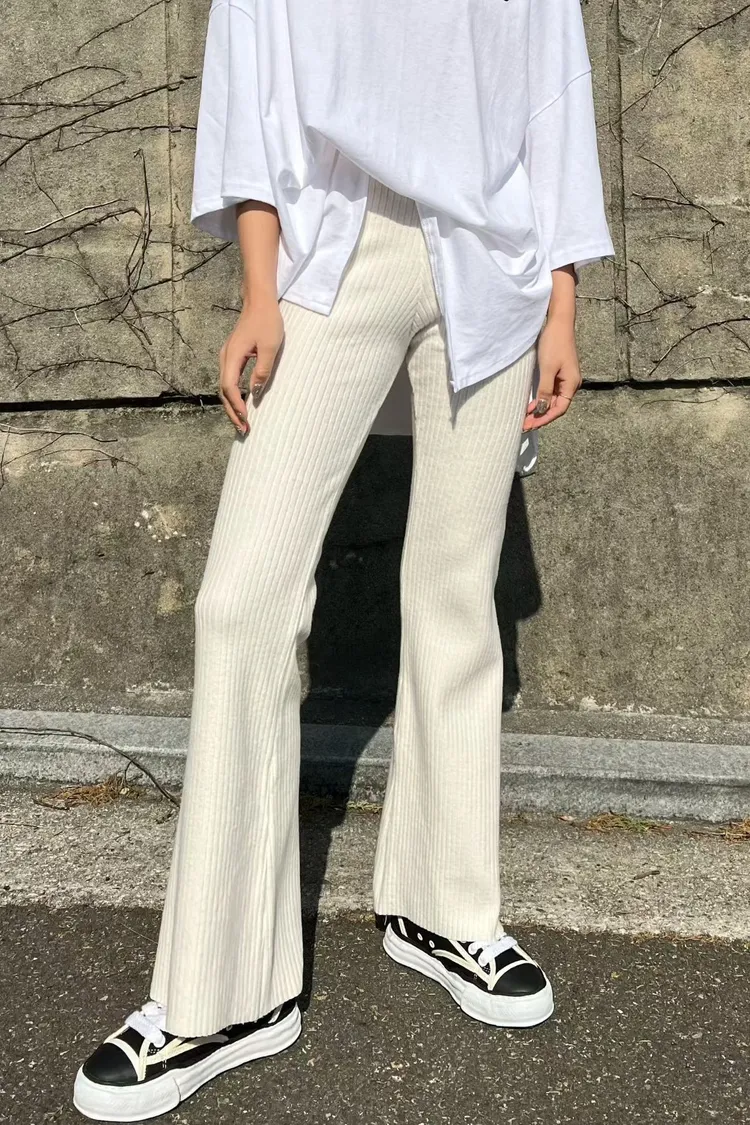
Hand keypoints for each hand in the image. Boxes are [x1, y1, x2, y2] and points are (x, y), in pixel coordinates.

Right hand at [218, 296, 283, 433]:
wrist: (259, 301)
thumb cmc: (267, 321)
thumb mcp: (269, 347)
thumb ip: (262, 370)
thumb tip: (254, 392)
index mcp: (232, 356)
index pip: (229, 387)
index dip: (236, 405)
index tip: (246, 418)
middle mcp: (225, 358)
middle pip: (223, 391)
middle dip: (232, 412)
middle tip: (243, 429)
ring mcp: (227, 357)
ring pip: (224, 387)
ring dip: (232, 406)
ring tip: (242, 421)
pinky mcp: (232, 356)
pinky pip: (229, 380)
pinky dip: (233, 395)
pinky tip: (241, 403)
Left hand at [523, 315, 581, 431]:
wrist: (558, 323)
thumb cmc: (554, 343)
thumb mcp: (547, 369)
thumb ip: (545, 390)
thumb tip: (542, 409)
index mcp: (571, 384)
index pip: (559, 409)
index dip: (545, 419)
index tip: (531, 425)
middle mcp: (570, 384)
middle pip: (555, 407)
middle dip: (540, 417)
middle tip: (524, 425)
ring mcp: (564, 379)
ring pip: (552, 401)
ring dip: (539, 410)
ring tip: (525, 418)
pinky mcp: (558, 374)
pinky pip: (549, 392)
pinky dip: (540, 400)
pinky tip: (530, 405)